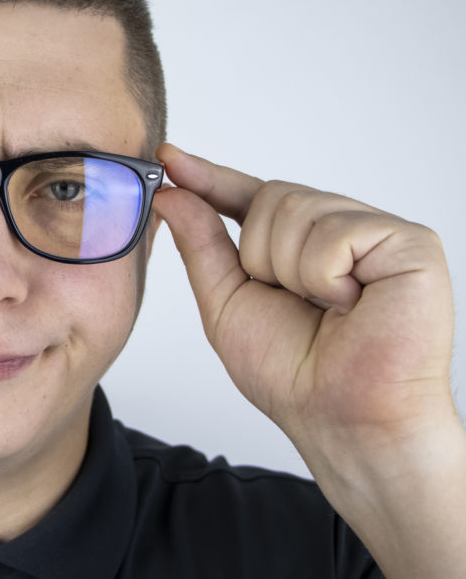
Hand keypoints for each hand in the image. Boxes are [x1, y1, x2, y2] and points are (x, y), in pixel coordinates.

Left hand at [152, 144, 456, 461]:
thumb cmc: (291, 373)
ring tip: (330, 308)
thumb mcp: (225, 302)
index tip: (169, 159)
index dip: (209, 177)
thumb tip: (172, 192)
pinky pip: (335, 232)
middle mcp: (341, 231)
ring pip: (298, 208)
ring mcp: (378, 233)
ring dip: (292, 271)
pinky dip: (326, 276)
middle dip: (261, 257)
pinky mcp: (410, 242)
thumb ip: (200, 244)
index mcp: (300, 245)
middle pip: (273, 195)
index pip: (250, 197)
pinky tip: (352, 305)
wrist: (340, 419)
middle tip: (296, 303)